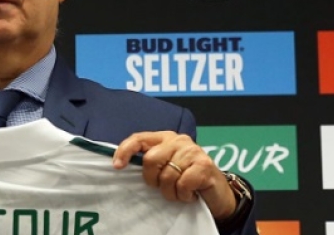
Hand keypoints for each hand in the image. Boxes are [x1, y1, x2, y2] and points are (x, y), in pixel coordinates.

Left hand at [112, 131, 235, 220]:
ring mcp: (193, 151)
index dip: (125, 151)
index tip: (117, 166)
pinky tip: (190, 194)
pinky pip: (183, 184)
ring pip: (167, 175)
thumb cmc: (186, 180)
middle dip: (152, 179)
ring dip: (170, 192)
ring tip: (179, 192)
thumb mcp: (164, 168)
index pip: (139, 138)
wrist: (217, 193)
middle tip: (162, 187)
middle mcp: (178, 140)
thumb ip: (149, 163)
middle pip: (150, 159)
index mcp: (164, 138)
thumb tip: (120, 165)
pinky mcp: (205, 165)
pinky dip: (183, 195)